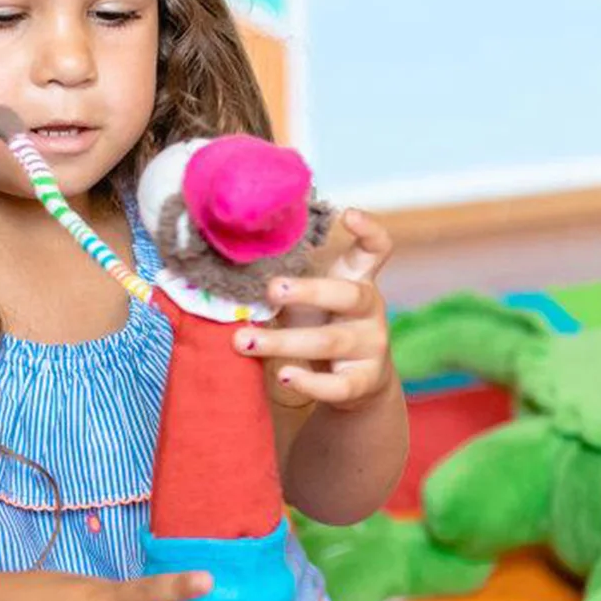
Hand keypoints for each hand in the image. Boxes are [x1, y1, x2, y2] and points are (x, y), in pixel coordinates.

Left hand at [236, 209, 395, 410]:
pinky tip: (284, 376)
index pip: (376, 250)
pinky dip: (310, 383)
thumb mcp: (311, 300)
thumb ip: (286, 284)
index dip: (369, 230)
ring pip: (329, 342)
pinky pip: (338, 386)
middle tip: (272, 289)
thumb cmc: (323, 327)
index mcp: (358, 281)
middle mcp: (370, 311)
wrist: (357, 384)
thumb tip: (224, 265)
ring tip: (244, 342)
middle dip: (310, 291)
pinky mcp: (364, 381)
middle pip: (348, 295)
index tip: (349, 214)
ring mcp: (371, 347)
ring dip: (283, 341)